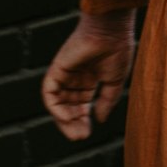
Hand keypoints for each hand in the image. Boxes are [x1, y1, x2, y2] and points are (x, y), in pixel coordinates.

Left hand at [41, 9, 136, 140]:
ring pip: (58, 103)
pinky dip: (55, 107)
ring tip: (75, 133)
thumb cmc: (117, 49)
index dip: (83, 120)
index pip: (81, 105)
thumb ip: (106, 101)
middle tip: (80, 137)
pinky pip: (49, 92)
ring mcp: (66, 73)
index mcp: (90, 78)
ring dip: (64, 120)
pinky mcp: (57, 68)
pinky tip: (67, 117)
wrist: (111, 29)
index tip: (88, 132)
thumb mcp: (115, 81)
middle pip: (68, 106)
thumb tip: (98, 119)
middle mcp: (76, 77)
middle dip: (73, 123)